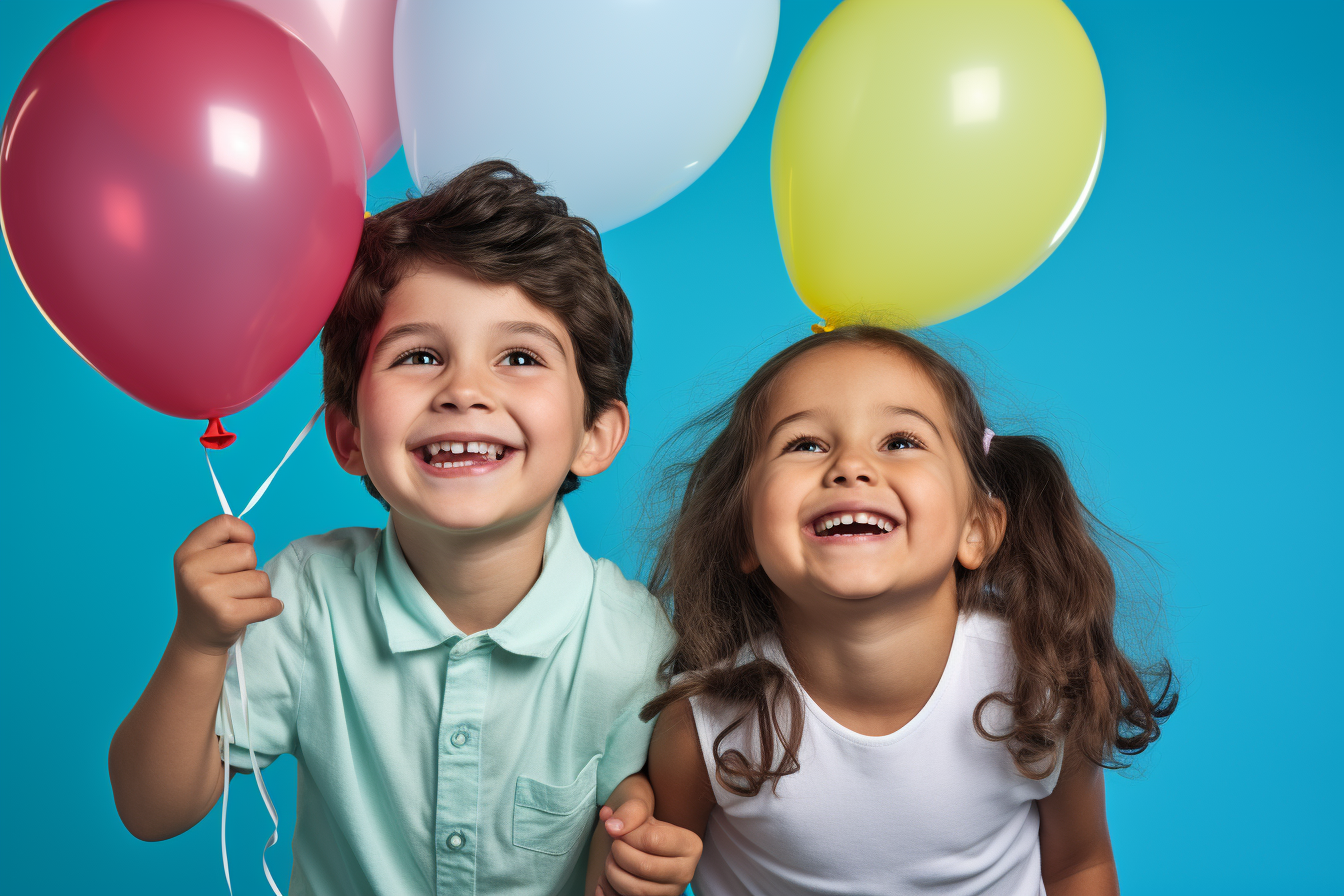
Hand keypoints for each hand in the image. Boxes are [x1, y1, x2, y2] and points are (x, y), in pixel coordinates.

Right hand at [171, 515, 281, 655]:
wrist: (197, 637)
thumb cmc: (208, 593)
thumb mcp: (201, 563)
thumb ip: (222, 543)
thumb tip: (249, 535)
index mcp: (186, 552)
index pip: (224, 522)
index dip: (242, 533)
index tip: (240, 546)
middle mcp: (192, 571)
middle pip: (248, 552)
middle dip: (250, 568)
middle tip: (233, 584)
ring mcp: (208, 593)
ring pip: (261, 578)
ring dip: (259, 591)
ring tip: (239, 599)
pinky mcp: (227, 614)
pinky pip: (269, 603)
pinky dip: (271, 608)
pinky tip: (254, 612)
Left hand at [595, 798, 701, 895]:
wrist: (645, 845)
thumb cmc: (644, 826)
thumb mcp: (642, 809)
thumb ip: (630, 811)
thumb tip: (611, 826)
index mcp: (690, 845)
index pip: (652, 840)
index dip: (628, 834)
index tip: (621, 830)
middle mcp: (685, 873)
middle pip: (644, 866)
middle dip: (619, 853)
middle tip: (615, 844)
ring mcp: (671, 892)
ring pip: (637, 889)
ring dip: (613, 872)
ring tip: (612, 859)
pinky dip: (610, 889)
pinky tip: (608, 876)